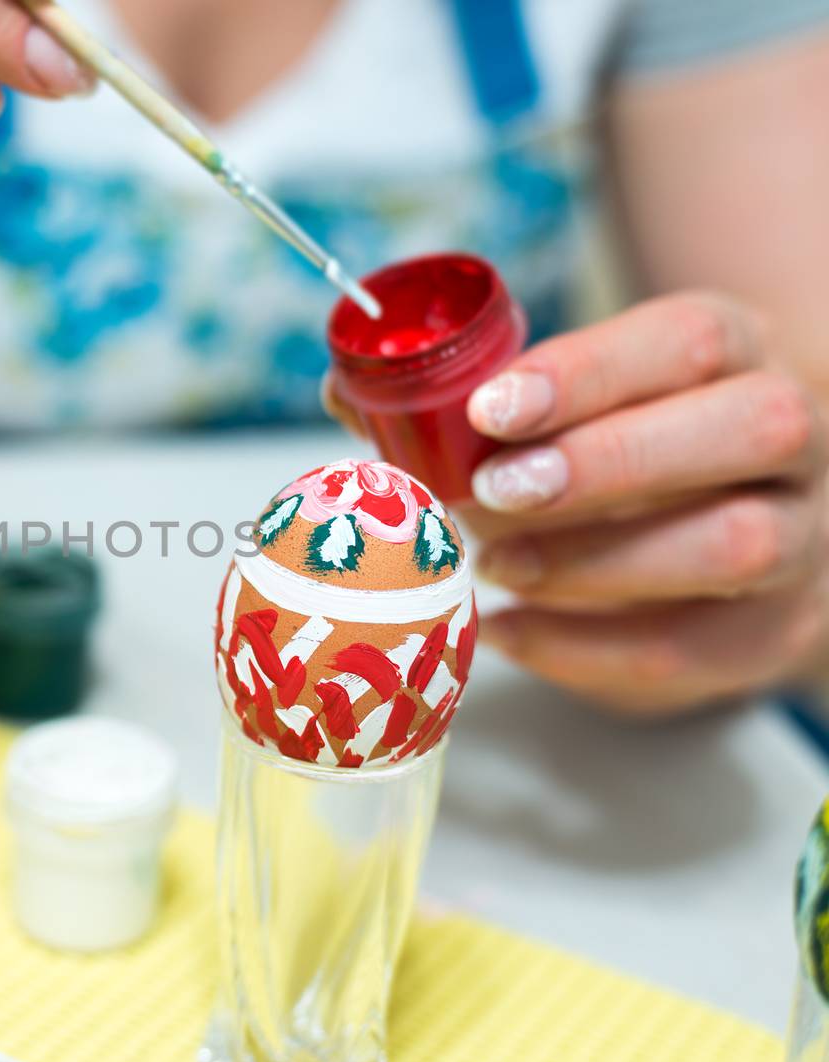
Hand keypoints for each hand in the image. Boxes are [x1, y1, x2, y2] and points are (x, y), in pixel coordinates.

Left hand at [328, 292, 828, 712]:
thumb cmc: (623, 439)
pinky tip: (505, 634)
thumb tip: (346, 391)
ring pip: (737, 547)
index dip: (585, 373)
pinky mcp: (775, 629)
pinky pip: (698, 653)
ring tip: (495, 565)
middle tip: (491, 492)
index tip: (486, 408)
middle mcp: (796, 432)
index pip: (686, 340)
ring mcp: (805, 534)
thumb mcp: (565, 399)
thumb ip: (464, 396)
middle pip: (746, 430)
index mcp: (734, 349)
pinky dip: (587, 652)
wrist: (731, 506)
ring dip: (595, 563)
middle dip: (606, 464)